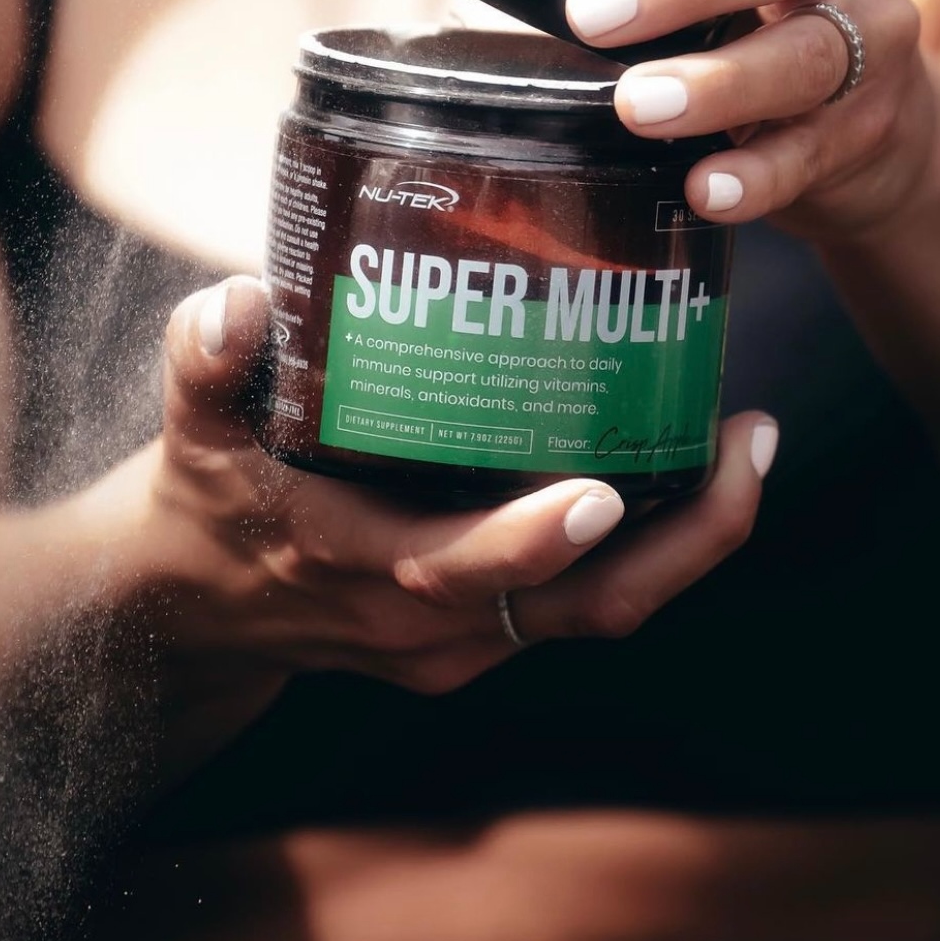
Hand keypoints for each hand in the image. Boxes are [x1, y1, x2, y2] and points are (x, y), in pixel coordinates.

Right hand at [142, 277, 775, 696]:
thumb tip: (236, 301)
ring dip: (686, 544)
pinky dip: (647, 551)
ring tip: (742, 447)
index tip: (608, 489)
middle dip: (684, 540)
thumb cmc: (207, 506)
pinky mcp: (480, 634)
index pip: (457, 570)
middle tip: (748, 438)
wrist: (196, 609)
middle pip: (581, 606)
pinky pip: (582, 605)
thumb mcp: (190, 434)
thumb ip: (205, 363)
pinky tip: (678, 471)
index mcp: (355, 568)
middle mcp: (424, 621)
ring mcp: (461, 639)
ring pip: (599, 611)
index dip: (533, 540)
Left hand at [433, 0, 935, 238]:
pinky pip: (813, 154)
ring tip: (641, 107)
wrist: (884, 117)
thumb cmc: (751, 10)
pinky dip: (758, 177)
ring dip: (717, 84)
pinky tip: (706, 191)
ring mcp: (863, 34)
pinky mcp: (869, 125)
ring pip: (800, 55)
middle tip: (589, 12)